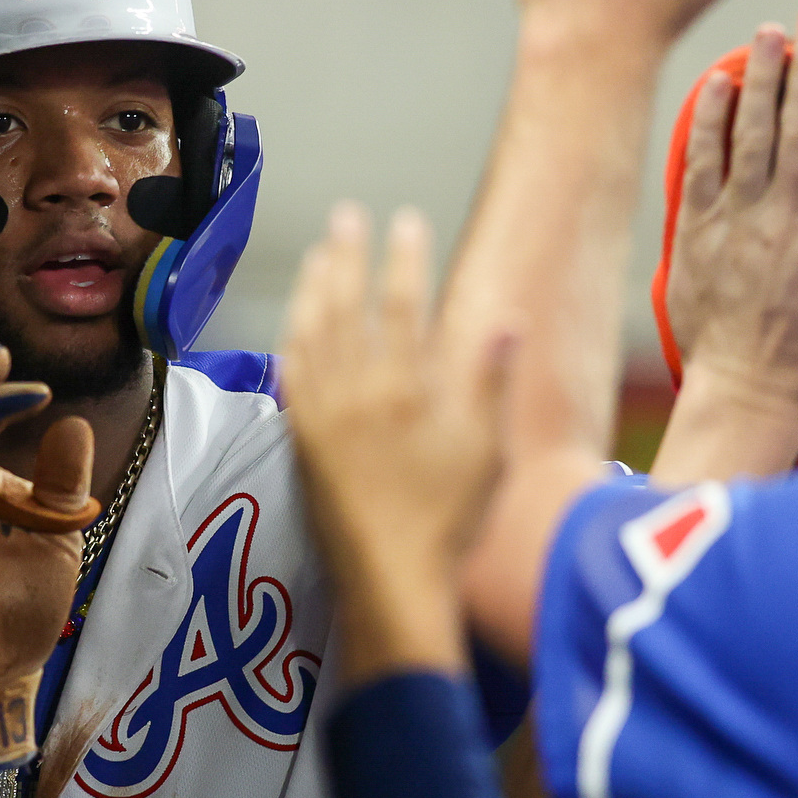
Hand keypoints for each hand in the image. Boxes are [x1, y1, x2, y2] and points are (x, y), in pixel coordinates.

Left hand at [283, 206, 510, 685]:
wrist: (392, 580)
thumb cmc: (449, 522)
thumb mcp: (487, 452)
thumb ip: (489, 383)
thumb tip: (506, 322)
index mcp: (409, 392)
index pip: (406, 307)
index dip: (405, 260)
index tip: (405, 222)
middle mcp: (359, 395)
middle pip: (349, 308)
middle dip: (348, 256)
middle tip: (347, 216)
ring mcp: (323, 418)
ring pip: (312, 335)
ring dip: (315, 289)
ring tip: (319, 256)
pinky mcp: (300, 443)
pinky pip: (290, 378)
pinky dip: (292, 341)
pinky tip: (294, 325)